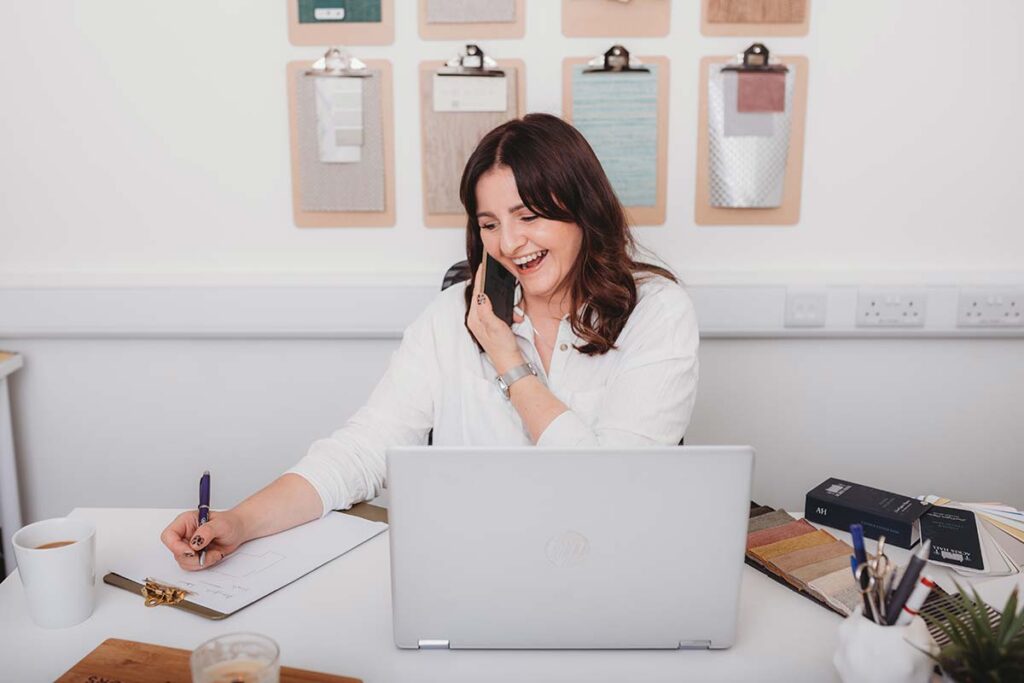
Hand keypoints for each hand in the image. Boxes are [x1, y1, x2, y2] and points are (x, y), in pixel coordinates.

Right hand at [160, 509, 247, 570]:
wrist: (238, 531)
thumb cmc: (229, 523)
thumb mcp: (220, 524)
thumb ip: (207, 531)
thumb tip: (195, 542)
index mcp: (185, 522)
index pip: (168, 535)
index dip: (175, 546)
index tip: (191, 551)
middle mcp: (184, 534)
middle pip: (175, 552)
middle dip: (192, 557)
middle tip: (207, 554)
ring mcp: (188, 546)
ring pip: (183, 561)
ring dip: (200, 561)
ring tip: (214, 553)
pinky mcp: (195, 555)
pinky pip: (192, 566)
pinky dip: (204, 564)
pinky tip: (214, 555)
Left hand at [467, 260, 524, 374]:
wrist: (510, 363)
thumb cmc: (503, 347)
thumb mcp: (496, 326)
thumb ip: (487, 310)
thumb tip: (480, 295)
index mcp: (474, 318)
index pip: (476, 292)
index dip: (481, 277)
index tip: (484, 264)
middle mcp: (476, 319)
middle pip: (482, 295)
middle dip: (494, 289)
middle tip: (500, 279)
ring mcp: (483, 322)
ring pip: (492, 303)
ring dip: (504, 303)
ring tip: (514, 313)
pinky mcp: (490, 325)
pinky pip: (497, 311)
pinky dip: (507, 312)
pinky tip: (515, 318)